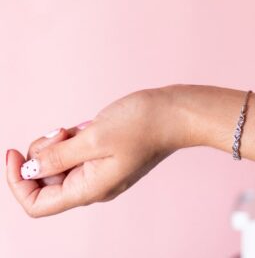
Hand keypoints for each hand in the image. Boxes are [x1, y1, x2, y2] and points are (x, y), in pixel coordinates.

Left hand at [6, 88, 184, 216]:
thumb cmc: (143, 125)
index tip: (12, 153)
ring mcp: (99, 171)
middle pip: (45, 182)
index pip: (37, 204)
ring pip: (58, 164)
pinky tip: (85, 126)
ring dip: (56, 144)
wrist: (175, 114)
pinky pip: (73, 152)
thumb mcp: (93, 138)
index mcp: (90, 188)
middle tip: (60, 132)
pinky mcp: (103, 155)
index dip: (17, 181)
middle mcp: (93, 185)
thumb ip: (57, 156)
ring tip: (75, 128)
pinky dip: (70, 139)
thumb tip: (29, 169)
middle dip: (40, 155)